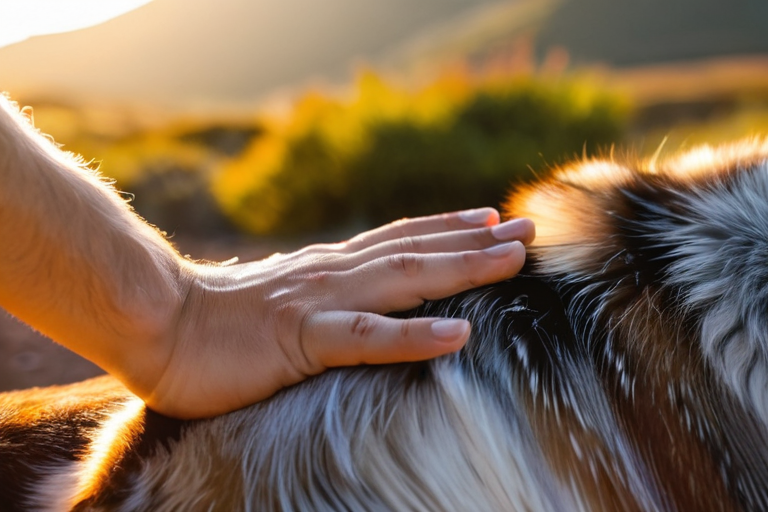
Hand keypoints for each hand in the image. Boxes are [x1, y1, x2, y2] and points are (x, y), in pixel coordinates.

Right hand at [144, 209, 534, 417]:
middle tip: (527, 230)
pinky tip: (458, 333)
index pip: (399, 240)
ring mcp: (320, 303)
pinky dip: (414, 335)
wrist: (155, 323)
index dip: (448, 229)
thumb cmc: (213, 322)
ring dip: (463, 267)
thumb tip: (345, 301)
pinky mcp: (301, 339)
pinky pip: (367, 338)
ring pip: (405, 279)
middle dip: (476, 242)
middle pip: (417, 251)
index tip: (491, 221)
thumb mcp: (278, 300)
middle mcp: (333, 274)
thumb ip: (316, 297)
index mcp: (328, 269)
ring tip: (513, 259)